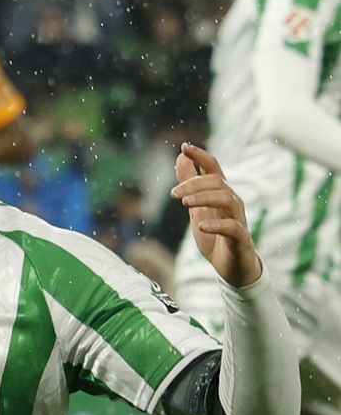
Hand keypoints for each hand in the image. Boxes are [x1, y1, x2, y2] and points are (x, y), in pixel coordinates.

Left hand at [171, 143, 261, 286]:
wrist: (232, 268)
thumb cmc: (215, 236)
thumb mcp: (196, 208)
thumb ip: (190, 184)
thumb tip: (180, 157)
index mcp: (221, 194)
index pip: (214, 168)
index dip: (201, 155)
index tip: (184, 146)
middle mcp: (232, 203)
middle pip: (217, 182)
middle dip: (193, 184)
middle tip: (173, 194)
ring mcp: (238, 220)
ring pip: (227, 199)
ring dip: (204, 198)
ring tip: (185, 204)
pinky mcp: (241, 239)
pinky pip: (233, 227)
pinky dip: (217, 224)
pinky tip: (201, 226)